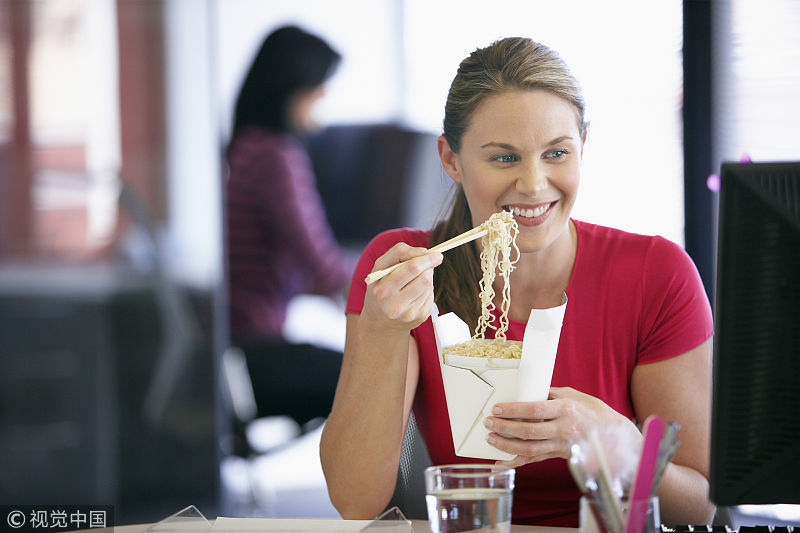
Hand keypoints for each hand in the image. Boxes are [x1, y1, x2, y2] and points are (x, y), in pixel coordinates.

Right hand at [361, 243, 442, 332]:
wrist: (379, 324)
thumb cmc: (379, 289)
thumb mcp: (379, 268)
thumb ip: (398, 253)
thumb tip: (424, 252)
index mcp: (384, 290)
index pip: (411, 269)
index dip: (427, 259)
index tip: (436, 254)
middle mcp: (396, 305)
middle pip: (424, 278)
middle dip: (429, 266)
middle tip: (434, 259)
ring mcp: (409, 314)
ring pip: (429, 286)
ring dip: (427, 277)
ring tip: (415, 279)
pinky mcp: (420, 318)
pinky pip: (431, 296)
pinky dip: (427, 289)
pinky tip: (416, 292)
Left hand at [484, 387, 639, 468]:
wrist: (614, 436)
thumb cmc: (592, 411)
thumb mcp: (574, 395)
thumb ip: (550, 394)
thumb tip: (527, 390)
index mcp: (566, 409)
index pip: (535, 409)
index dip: (513, 410)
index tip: (497, 409)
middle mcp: (564, 428)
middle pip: (529, 431)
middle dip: (505, 428)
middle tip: (489, 423)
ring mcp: (562, 445)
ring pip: (530, 449)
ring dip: (507, 445)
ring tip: (491, 439)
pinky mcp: (560, 456)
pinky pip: (535, 460)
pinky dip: (517, 463)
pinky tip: (502, 463)